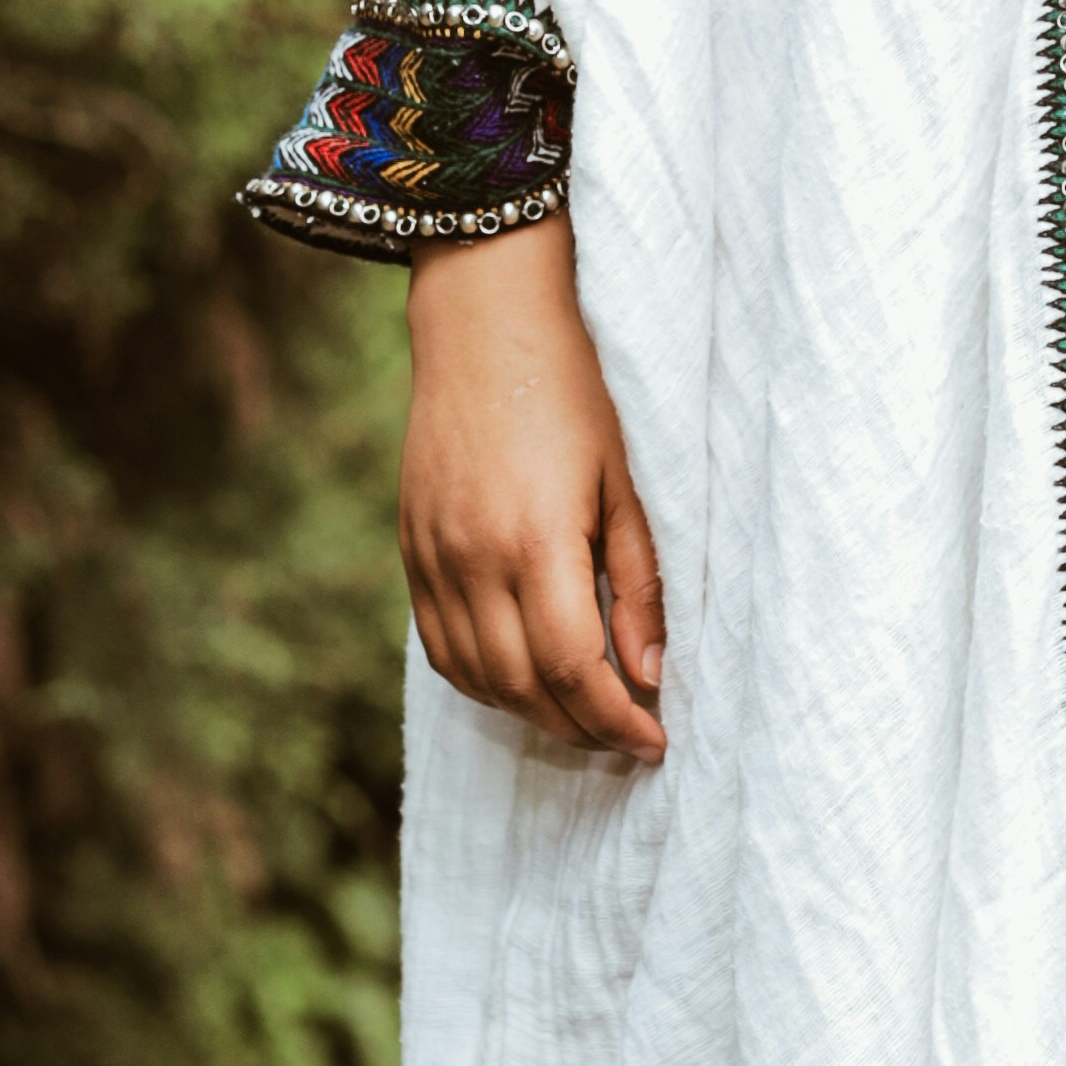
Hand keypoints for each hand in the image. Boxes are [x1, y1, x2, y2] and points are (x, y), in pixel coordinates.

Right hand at [398, 218, 667, 762]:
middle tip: (627, 737)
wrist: (482, 325)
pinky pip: (440, 647)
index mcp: (537, 540)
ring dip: (534, 714)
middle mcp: (474, 559)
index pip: (575, 669)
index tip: (655, 740)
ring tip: (583, 715)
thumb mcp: (622, 483)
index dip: (618, 721)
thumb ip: (637, 583)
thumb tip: (647, 675)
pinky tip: (523, 682)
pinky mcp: (410, 550)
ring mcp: (433, 558)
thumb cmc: (570, 394)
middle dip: (583, 729)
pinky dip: (484, 682)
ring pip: (479, 678)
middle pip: (526, 688)